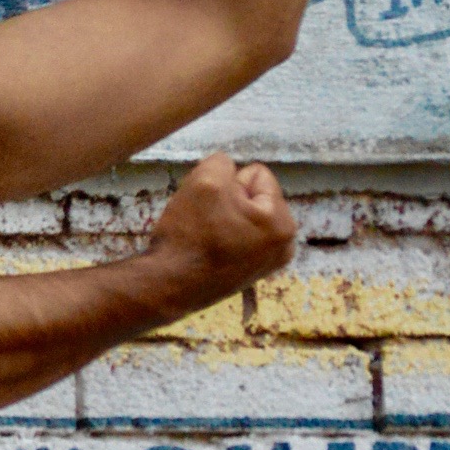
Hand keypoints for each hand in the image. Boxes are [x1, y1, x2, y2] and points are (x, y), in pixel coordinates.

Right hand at [147, 152, 295, 309]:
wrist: (166, 287)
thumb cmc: (189, 235)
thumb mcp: (204, 180)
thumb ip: (221, 162)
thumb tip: (225, 170)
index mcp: (283, 223)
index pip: (256, 174)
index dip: (227, 183)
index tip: (210, 206)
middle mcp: (283, 246)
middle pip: (252, 197)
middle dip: (227, 201)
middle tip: (204, 222)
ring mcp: (267, 264)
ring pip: (241, 217)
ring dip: (221, 218)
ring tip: (203, 236)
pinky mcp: (248, 275)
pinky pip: (235, 238)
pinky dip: (220, 238)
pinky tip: (205, 251)